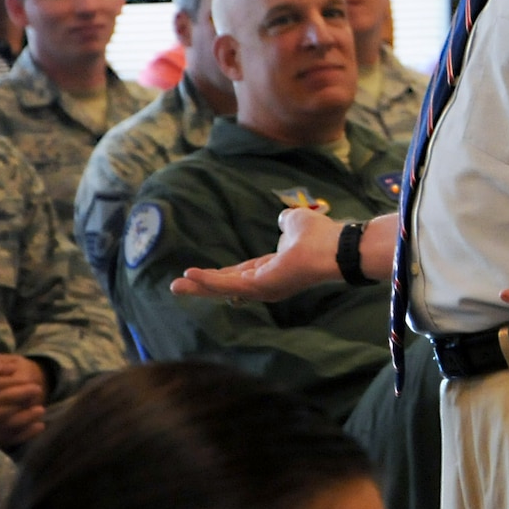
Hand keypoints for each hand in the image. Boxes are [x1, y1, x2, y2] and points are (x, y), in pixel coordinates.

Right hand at [173, 207, 342, 301]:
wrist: (333, 246)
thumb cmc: (319, 235)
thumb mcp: (295, 223)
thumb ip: (285, 222)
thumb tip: (282, 219)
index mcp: (271, 269)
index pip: (241, 273)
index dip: (219, 274)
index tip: (198, 273)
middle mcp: (265, 282)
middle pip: (226, 286)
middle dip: (202, 286)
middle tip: (177, 286)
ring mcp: (262, 288)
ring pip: (223, 289)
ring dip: (199, 287)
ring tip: (175, 286)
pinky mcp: (259, 288)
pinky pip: (228, 286)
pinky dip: (208, 282)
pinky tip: (189, 277)